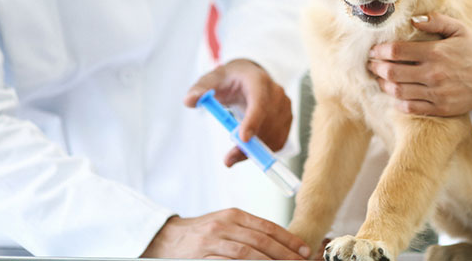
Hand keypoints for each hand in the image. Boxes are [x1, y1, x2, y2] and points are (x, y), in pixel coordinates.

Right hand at [141, 211, 310, 259]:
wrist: (167, 238)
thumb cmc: (202, 232)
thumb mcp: (225, 223)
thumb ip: (248, 230)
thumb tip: (278, 243)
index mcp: (234, 215)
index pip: (267, 226)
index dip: (288, 238)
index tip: (304, 249)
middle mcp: (225, 225)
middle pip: (261, 240)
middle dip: (284, 253)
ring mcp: (213, 241)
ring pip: (247, 253)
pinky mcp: (203, 257)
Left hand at [184, 59, 292, 166]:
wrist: (247, 78)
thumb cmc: (228, 80)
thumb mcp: (211, 80)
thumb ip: (200, 89)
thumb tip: (189, 101)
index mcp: (257, 80)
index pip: (259, 101)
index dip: (253, 120)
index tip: (242, 139)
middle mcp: (276, 92)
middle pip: (267, 122)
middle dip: (249, 144)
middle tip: (228, 159)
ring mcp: (285, 106)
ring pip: (274, 135)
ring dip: (255, 150)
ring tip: (234, 154)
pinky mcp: (287, 119)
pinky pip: (278, 141)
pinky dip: (264, 151)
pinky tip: (249, 149)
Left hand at [367, 13, 471, 115]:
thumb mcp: (459, 30)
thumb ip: (437, 20)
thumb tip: (414, 20)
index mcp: (435, 52)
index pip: (397, 51)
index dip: (379, 51)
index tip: (373, 51)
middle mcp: (433, 73)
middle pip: (392, 71)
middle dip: (376, 67)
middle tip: (370, 64)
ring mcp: (435, 93)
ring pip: (397, 91)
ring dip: (383, 84)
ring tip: (379, 78)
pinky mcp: (439, 108)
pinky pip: (410, 107)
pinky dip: (397, 102)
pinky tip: (394, 95)